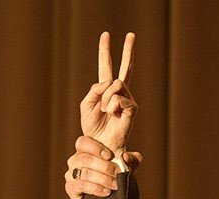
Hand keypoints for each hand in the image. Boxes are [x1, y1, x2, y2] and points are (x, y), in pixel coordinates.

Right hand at [64, 135, 143, 198]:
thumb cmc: (117, 177)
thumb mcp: (128, 167)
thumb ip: (132, 159)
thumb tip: (125, 157)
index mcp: (85, 150)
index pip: (82, 142)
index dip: (95, 148)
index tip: (110, 156)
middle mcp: (75, 160)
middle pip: (85, 158)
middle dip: (105, 167)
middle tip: (118, 174)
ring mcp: (71, 174)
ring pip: (85, 173)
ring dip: (103, 179)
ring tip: (115, 185)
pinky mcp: (70, 188)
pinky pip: (81, 185)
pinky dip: (96, 189)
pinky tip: (106, 192)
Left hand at [79, 31, 136, 157]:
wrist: (99, 144)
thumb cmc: (92, 127)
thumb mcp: (86, 105)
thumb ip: (95, 90)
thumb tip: (109, 82)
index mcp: (106, 89)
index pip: (106, 66)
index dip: (105, 51)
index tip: (106, 35)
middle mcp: (119, 92)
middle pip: (125, 67)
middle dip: (128, 50)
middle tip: (131, 34)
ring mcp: (127, 99)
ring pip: (116, 85)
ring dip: (106, 98)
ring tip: (105, 111)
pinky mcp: (132, 109)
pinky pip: (119, 98)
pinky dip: (112, 105)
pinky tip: (111, 114)